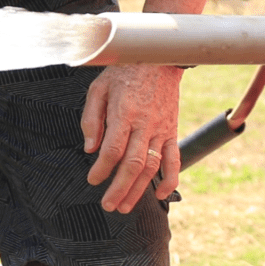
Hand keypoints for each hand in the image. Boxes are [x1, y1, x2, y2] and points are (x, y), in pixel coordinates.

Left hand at [81, 64, 182, 212]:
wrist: (159, 58)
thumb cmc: (124, 72)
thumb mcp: (99, 88)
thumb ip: (92, 119)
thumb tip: (89, 149)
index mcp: (124, 113)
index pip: (113, 150)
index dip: (102, 169)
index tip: (92, 180)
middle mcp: (144, 125)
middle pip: (132, 164)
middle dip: (119, 189)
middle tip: (108, 205)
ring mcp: (161, 130)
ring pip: (152, 167)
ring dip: (139, 190)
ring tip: (125, 206)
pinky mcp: (171, 131)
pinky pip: (175, 159)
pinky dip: (171, 179)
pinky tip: (162, 194)